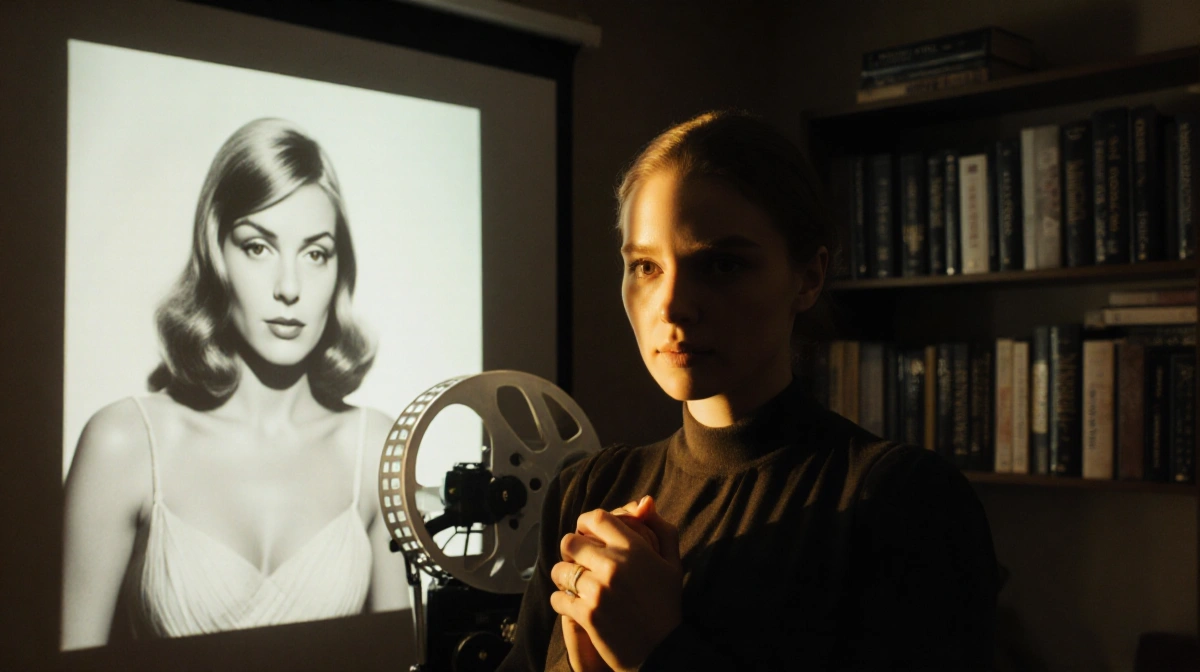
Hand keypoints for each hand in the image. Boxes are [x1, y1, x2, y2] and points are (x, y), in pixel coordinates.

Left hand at [550, 496, 682, 671]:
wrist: (662, 651)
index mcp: (634, 549)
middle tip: (577, 561)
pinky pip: (557, 598)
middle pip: (570, 541)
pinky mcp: (586, 615)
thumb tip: (646, 501)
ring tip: (575, 584)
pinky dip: (562, 602)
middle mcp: (614, 565)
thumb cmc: (666, 604)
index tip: (585, 533)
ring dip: (564, 576)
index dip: (585, 523)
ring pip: (559, 570)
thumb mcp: (672, 563)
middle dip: (571, 551)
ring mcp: (598, 591)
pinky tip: (574, 605)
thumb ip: (661, 528)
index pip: (596, 518)